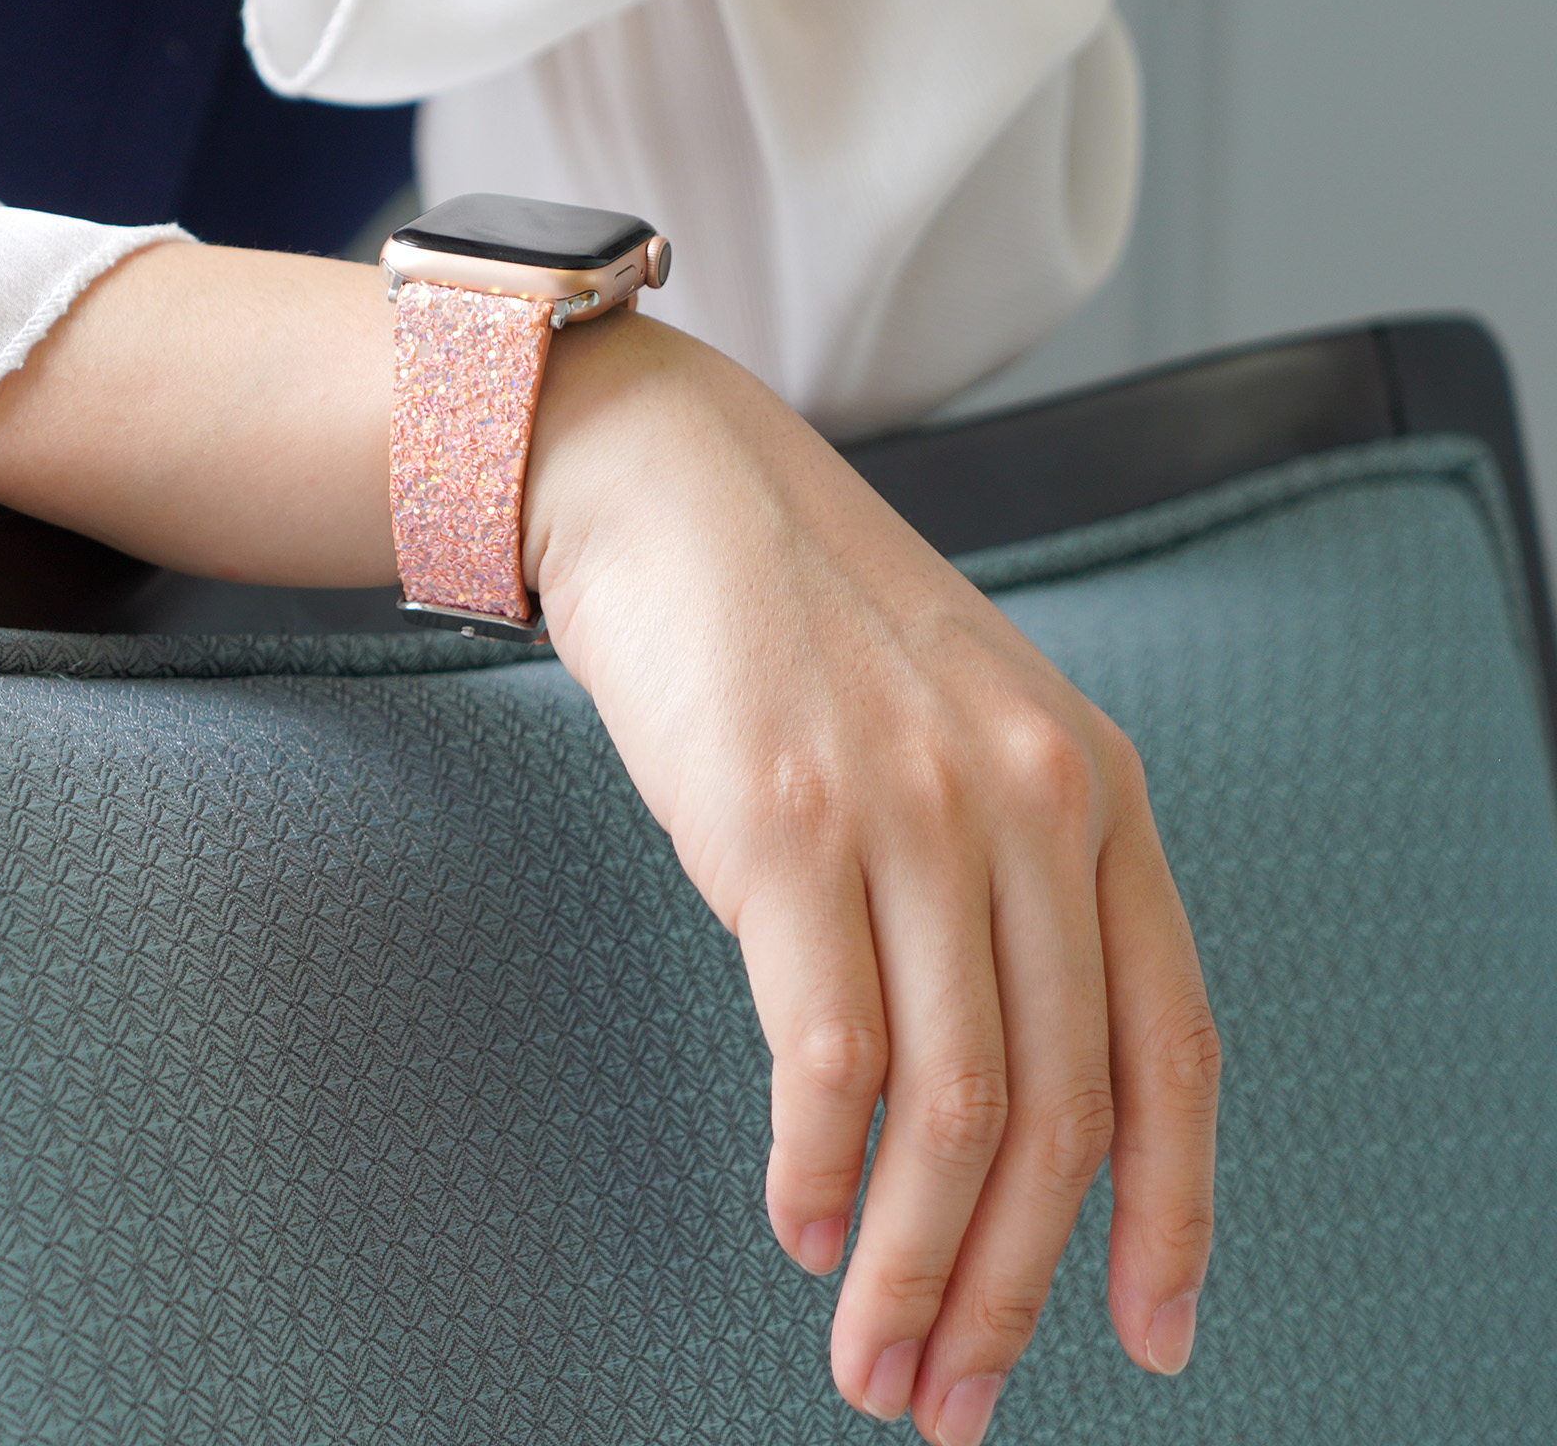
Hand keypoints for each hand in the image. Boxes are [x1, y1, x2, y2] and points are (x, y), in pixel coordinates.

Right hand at [0, 243, 1218, 1441]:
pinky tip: (798, 1226)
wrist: (671, 486)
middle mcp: (1028, 803)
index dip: (1169, 1217)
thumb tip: (1000, 1105)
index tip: (1146, 1340)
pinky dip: (819, 1172)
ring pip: (952, 1114)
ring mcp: (911, 811)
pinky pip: (828, 1056)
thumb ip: (1010, 882)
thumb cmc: (804, 623)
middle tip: (952, 1401)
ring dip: (918, 1272)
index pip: (1170, 1048)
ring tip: (872, 1360)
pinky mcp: (783, 826)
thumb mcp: (960, 728)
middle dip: (1015, 1292)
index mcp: (1091, 785)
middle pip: (1056, 1113)